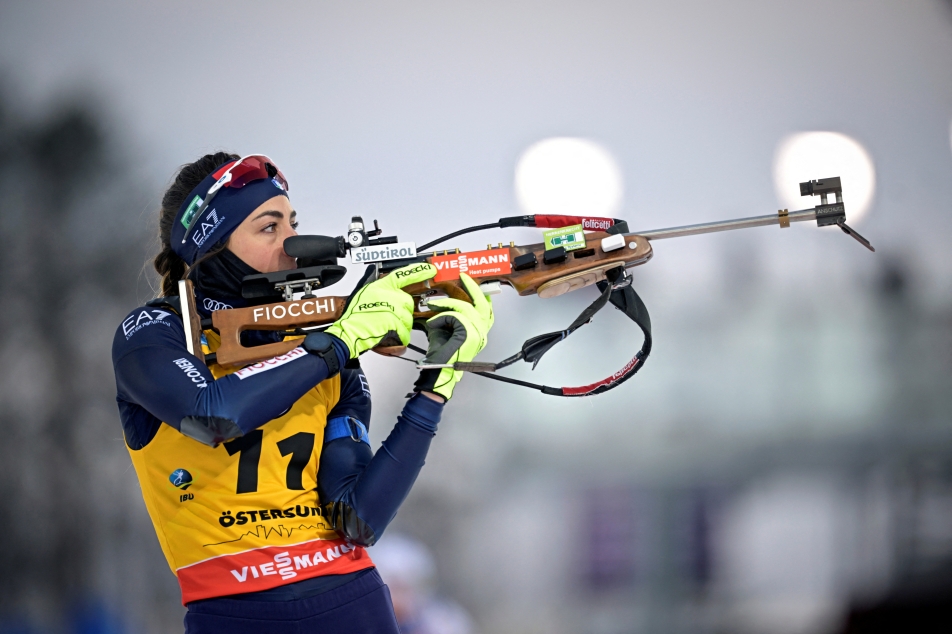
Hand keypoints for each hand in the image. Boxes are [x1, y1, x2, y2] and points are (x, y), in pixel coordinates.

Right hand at [327, 263, 436, 358]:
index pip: (404, 274)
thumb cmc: (355, 315)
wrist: (350, 331)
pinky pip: (405, 332)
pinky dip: (399, 338)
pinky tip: (389, 335)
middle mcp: (391, 295)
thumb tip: (385, 285)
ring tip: (385, 327)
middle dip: (402, 312)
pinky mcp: (396, 322)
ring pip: (408, 319)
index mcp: (383, 285)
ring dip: (400, 326)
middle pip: (408, 303)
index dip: (419, 271)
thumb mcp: (365, 292)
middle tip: (388, 318)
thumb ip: (379, 288)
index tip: (430, 269)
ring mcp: (394, 308)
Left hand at [414, 273, 493, 400]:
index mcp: (479, 332)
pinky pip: (455, 315)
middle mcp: (482, 332)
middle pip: (483, 304)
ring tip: (434, 305)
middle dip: (473, 288)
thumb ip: (449, 315)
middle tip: (463, 277)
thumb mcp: (445, 328)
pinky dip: (441, 317)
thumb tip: (442, 300)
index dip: (481, 295)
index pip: (487, 310)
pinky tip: (433, 323)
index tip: (472, 282)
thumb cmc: (440, 355)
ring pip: (466, 308)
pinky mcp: (469, 333)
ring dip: (447, 304)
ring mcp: (478, 333)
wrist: (438, 371)